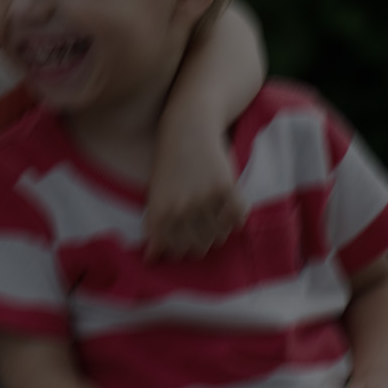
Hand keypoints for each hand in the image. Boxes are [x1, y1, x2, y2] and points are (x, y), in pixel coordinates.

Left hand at [145, 123, 244, 260]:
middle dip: (200, 243)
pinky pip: (237, 218)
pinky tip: (228, 209)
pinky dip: (236, 219)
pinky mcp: (226, 188)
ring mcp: (203, 199)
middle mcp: (180, 209)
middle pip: (197, 247)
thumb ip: (155, 227)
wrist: (188, 127)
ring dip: (219, 232)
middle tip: (202, 230)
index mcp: (159, 212)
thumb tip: (150, 259)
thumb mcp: (156, 194)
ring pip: (219, 236)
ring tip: (214, 217)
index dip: (179, 250)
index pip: (173, 249)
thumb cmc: (170, 163)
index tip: (183, 244)